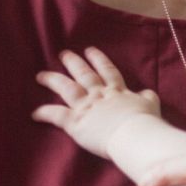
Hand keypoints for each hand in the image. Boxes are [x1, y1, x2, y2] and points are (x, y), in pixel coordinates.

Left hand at [33, 48, 160, 158]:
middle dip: (73, 63)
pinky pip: (56, 115)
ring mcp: (86, 106)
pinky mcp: (76, 122)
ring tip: (41, 75)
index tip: (90, 51)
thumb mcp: (151, 104)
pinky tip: (34, 113)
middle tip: (63, 54)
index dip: (98, 60)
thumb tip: (146, 93)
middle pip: (84, 75)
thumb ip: (146, 97)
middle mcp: (99, 94)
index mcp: (117, 91)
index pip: (107, 71)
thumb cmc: (145, 122)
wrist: (134, 134)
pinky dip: (45, 113)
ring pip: (66, 88)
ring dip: (53, 80)